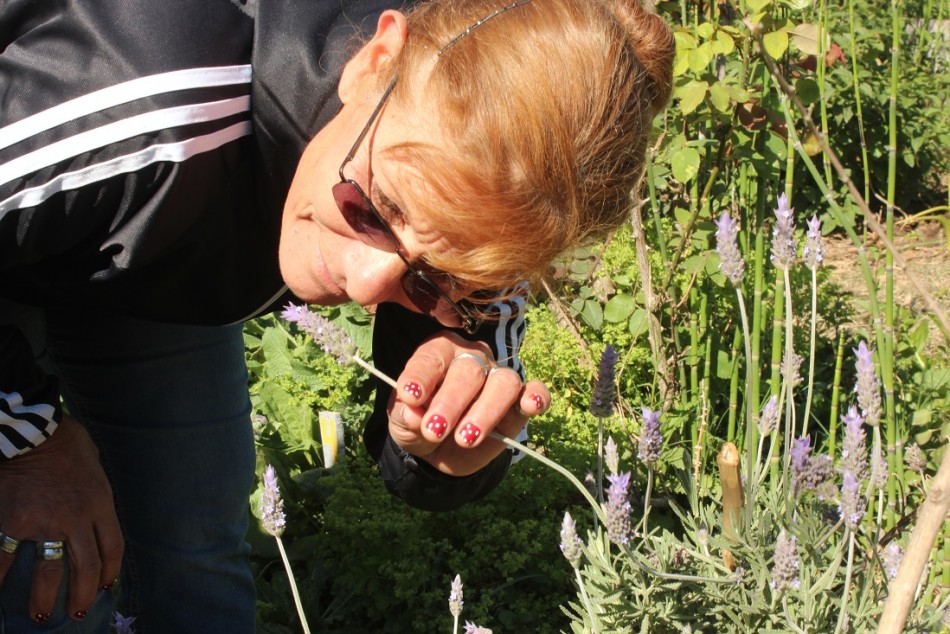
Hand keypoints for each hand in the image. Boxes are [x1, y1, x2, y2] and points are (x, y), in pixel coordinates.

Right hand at [0, 415, 122, 620]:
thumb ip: (94, 492)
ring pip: (50, 571)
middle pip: (86, 568)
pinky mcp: (15, 522)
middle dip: (83, 594)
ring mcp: (45, 523)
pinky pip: (7, 558)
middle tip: (77, 611)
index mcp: (101, 504)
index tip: (105, 586)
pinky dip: (2, 579)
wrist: (34, 431)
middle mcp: (77, 519)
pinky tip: (1, 593)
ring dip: (46, 597)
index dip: (110, 572)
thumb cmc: (67, 441)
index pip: (112, 548)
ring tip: (42, 615)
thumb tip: (92, 507)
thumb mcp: (95, 467)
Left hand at [387, 331, 549, 475]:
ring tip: (465, 438)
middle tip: (434, 430)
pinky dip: (536, 396)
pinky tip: (531, 405)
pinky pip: (534, 391)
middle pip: (469, 370)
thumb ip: (406, 416)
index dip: (421, 376)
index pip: (432, 358)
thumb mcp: (402, 422)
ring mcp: (497, 379)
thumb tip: (416, 412)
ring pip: (503, 382)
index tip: (410, 398)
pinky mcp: (518, 404)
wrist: (439, 451)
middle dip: (451, 401)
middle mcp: (471, 360)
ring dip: (485, 411)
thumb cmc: (418, 423)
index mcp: (439, 354)